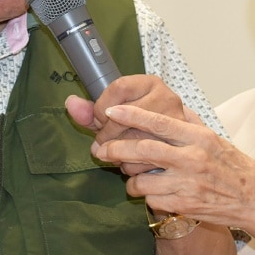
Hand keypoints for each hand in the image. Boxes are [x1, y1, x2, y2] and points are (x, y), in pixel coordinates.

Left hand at [65, 75, 186, 174]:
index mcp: (152, 83)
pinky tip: (132, 166)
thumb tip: (70, 103)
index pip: (119, 88)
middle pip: (124, 117)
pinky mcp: (184, 149)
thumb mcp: (119, 114)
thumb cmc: (143, 125)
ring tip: (116, 157)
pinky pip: (148, 163)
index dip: (101, 108)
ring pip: (137, 143)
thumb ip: (91, 110)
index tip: (99, 120)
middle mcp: (169, 99)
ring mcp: (179, 124)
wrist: (184, 144)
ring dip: (119, 156)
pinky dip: (133, 171)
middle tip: (102, 146)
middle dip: (106, 136)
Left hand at [91, 103, 254, 229]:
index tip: (111, 110)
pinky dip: (145, 195)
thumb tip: (167, 110)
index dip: (132, 115)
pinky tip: (148, 192)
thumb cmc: (234, 167)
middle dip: (116, 148)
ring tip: (128, 175)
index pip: (159, 122)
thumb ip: (188, 127)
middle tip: (101, 149)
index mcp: (199, 137)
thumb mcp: (214, 139)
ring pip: (143, 179)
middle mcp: (192, 159)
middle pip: (144, 150)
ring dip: (129, 178)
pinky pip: (153, 199)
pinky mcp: (185, 205)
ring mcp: (188, 184)